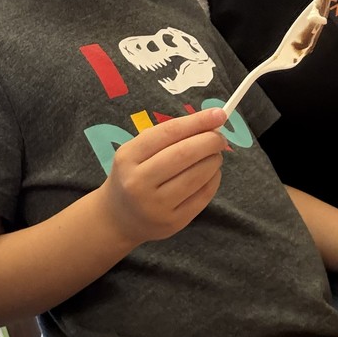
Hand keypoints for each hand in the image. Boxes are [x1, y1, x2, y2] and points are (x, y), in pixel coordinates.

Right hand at [101, 107, 227, 245]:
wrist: (117, 219)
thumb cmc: (133, 175)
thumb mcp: (137, 152)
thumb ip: (168, 136)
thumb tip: (211, 122)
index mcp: (128, 157)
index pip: (169, 132)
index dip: (197, 121)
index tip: (219, 114)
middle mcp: (138, 182)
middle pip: (184, 154)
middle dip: (210, 141)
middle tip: (220, 138)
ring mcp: (156, 205)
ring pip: (197, 176)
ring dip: (214, 160)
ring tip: (214, 155)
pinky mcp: (173, 221)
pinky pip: (203, 196)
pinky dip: (213, 180)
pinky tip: (211, 173)